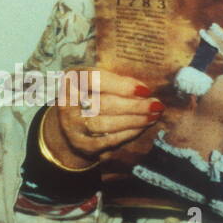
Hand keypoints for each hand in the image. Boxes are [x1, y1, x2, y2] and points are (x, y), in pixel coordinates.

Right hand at [42, 69, 161, 169]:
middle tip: (156, 105)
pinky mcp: (80, 143)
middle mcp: (67, 102)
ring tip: (152, 116)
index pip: (95, 79)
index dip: (122, 85)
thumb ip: (117, 82)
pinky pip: (107, 140)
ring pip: (106, 124)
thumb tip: (143, 91)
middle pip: (103, 104)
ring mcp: (72, 125)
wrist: (71, 120)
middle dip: (135, 106)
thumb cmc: (91, 93)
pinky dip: (127, 134)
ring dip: (134, 121)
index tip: (145, 90)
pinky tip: (141, 128)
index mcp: (72, 79)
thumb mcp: (97, 80)